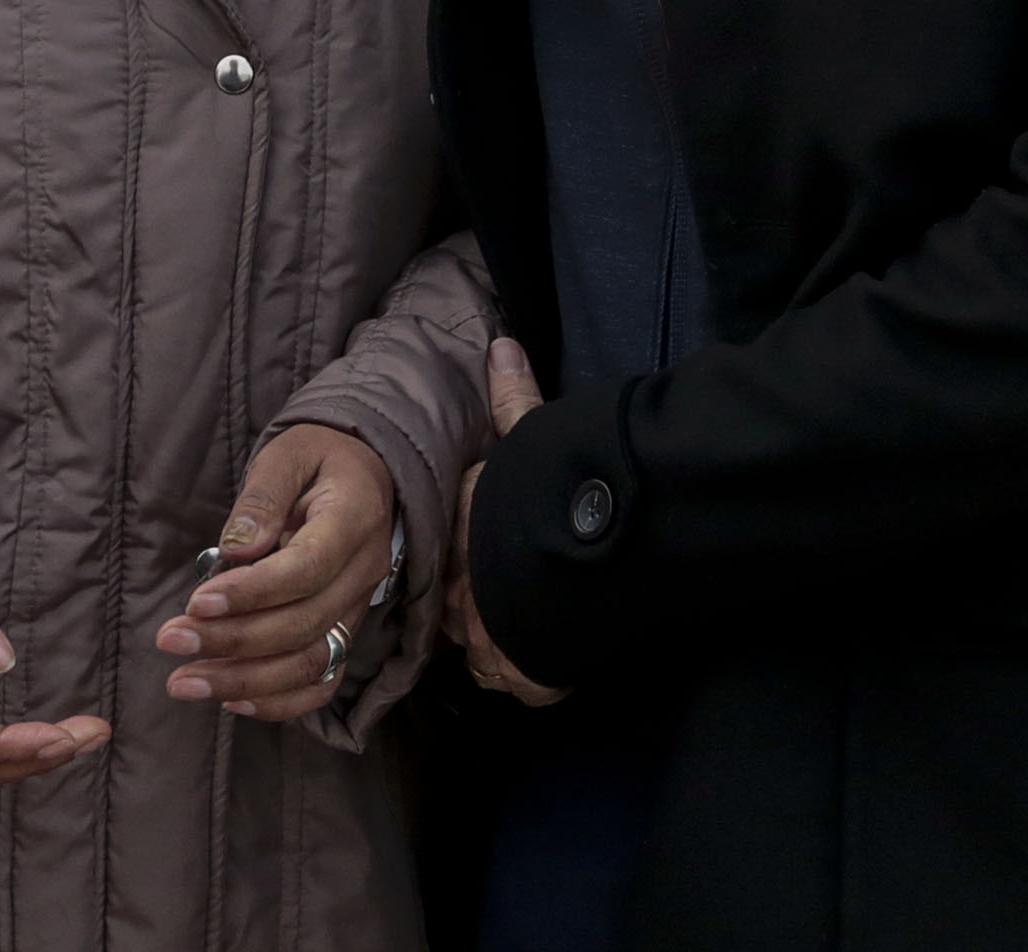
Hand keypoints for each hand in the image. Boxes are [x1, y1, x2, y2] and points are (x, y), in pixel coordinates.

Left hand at [156, 425, 396, 723]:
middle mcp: (364, 571)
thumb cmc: (318, 459)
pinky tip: (231, 702)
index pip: (306, 569)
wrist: (364, 474)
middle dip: (232, 641)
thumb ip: (263, 498)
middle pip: (303, 624)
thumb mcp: (288, 455)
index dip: (251, 594)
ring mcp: (358, 607)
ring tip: (184, 681)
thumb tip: (236, 549)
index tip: (196, 603)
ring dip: (245, 681)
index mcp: (354, 519)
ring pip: (311, 662)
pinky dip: (280, 702)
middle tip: (170, 640)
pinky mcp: (345, 630)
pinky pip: (322, 682)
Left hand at [444, 337, 567, 706]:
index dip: (470, 562)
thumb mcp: (528, 435)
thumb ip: (512, 400)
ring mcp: (491, 644)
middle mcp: (463, 599)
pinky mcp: (525, 676)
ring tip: (540, 629)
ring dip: (509, 644)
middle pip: (463, 612)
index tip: (488, 560)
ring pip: (489, 651)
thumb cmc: (543, 494)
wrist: (577, 554)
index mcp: (459, 544)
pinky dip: (540, 674)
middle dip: (483, 608)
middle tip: (515, 597)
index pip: (451, 563)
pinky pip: (526, 683)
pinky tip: (560, 657)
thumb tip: (500, 345)